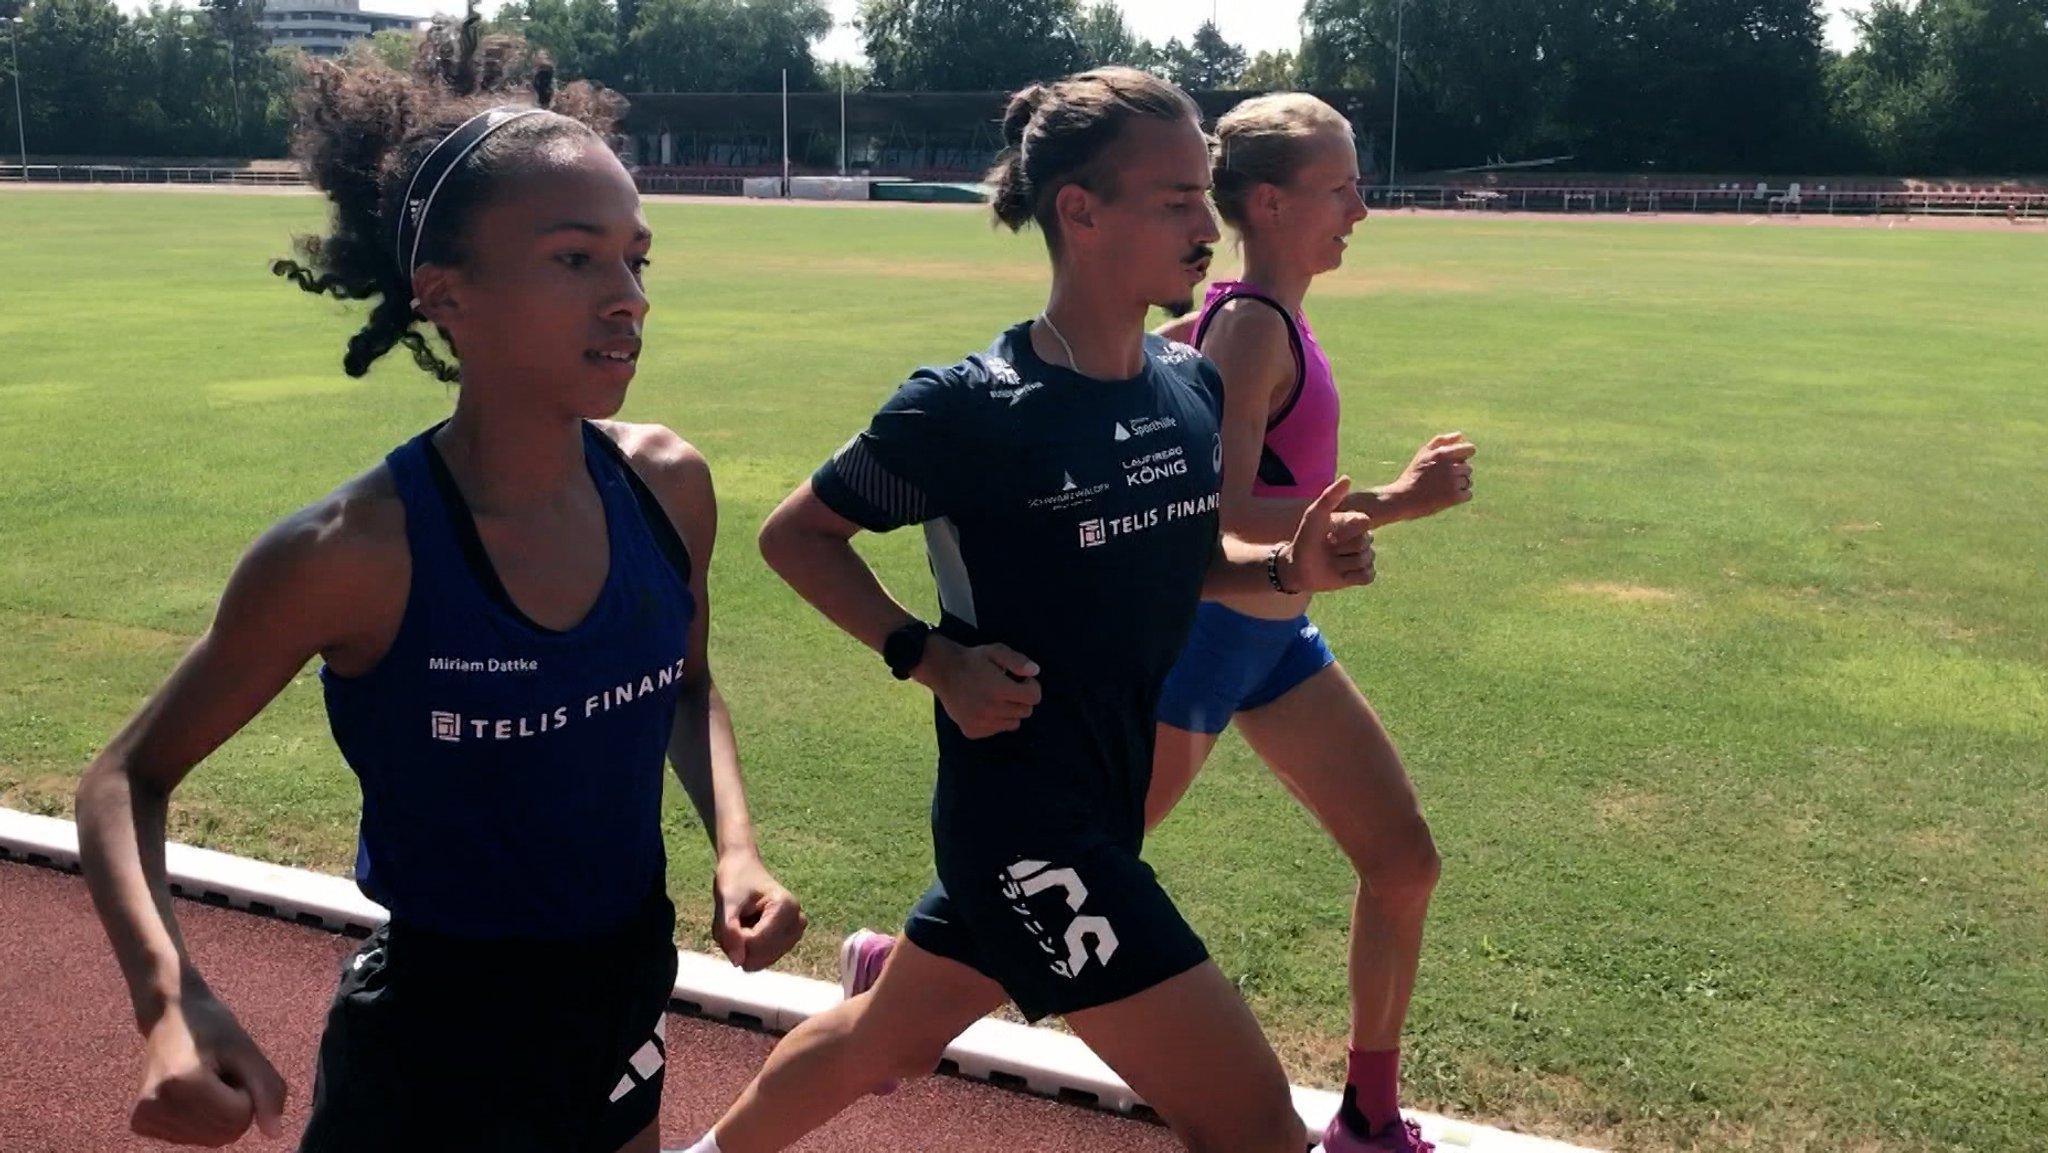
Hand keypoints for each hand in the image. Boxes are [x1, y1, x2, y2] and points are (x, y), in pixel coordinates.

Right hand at [131, 991, 285, 1146]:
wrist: (168, 1014)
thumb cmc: (211, 1027)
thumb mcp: (247, 1050)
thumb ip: (267, 1090)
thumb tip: (275, 1133)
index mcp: (181, 1083)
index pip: (238, 1118)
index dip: (245, 1093)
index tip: (230, 1067)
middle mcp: (155, 1105)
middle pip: (223, 1134)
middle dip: (234, 1107)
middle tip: (219, 1073)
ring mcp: (144, 1117)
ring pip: (209, 1140)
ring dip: (219, 1114)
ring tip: (204, 1080)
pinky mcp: (140, 1123)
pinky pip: (191, 1138)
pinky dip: (201, 1120)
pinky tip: (190, 1093)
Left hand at [712, 853, 806, 971]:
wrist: (743, 868)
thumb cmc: (735, 880)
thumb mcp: (726, 902)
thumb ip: (730, 932)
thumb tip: (738, 963)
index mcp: (786, 906)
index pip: (756, 942)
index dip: (734, 936)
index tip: (728, 918)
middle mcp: (797, 921)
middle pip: (761, 956)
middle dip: (739, 944)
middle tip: (733, 919)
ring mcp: (796, 932)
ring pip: (761, 961)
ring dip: (742, 948)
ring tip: (740, 923)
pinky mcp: (790, 941)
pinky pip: (763, 960)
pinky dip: (748, 950)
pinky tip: (747, 929)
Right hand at [919, 637, 1041, 739]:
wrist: (943, 671)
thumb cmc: (972, 660)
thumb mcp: (996, 651)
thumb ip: (1017, 660)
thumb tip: (1035, 671)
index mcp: (999, 690)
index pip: (1033, 698)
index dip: (1031, 686)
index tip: (1021, 680)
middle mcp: (991, 710)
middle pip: (1025, 711)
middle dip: (1021, 699)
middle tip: (1007, 687)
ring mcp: (981, 723)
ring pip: (1013, 723)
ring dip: (1010, 711)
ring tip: (996, 697)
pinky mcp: (973, 731)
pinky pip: (997, 730)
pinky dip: (996, 720)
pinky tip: (984, 706)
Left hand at [1279, 477, 1375, 593]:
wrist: (1297, 566)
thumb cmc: (1305, 538)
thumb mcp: (1315, 516)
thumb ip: (1330, 496)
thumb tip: (1348, 477)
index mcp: (1353, 523)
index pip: (1365, 522)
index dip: (1346, 531)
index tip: (1329, 536)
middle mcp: (1360, 539)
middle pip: (1366, 544)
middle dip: (1343, 550)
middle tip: (1328, 551)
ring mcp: (1362, 557)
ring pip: (1366, 560)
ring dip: (1344, 564)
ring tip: (1331, 563)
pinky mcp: (1361, 575)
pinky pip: (1368, 575)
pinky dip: (1353, 577)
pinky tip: (1340, 574)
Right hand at [1386, 432, 1476, 519]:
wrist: (1402, 498)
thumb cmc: (1413, 475)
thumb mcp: (1423, 454)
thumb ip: (1441, 441)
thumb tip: (1460, 435)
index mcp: (1443, 453)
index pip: (1470, 449)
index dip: (1464, 457)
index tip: (1454, 464)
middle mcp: (1450, 466)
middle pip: (1468, 468)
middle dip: (1458, 474)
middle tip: (1440, 480)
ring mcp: (1453, 482)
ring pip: (1468, 482)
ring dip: (1458, 486)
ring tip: (1441, 489)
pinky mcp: (1454, 497)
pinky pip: (1468, 495)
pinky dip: (1459, 497)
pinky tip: (1445, 497)